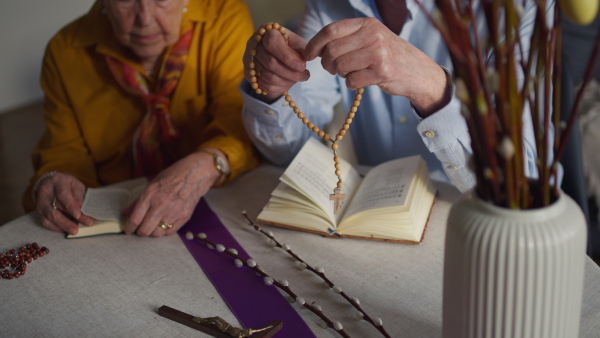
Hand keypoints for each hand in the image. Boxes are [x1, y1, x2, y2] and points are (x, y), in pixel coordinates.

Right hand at [35, 172, 94, 234]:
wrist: (51, 183)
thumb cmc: (67, 184)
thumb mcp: (76, 185)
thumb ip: (78, 196)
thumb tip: (81, 209)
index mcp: (57, 181)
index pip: (62, 194)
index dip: (70, 206)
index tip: (78, 215)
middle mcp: (45, 192)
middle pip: (53, 209)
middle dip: (66, 221)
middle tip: (76, 229)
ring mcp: (40, 203)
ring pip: (48, 217)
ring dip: (62, 226)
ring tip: (73, 231)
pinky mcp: (39, 211)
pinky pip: (45, 222)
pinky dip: (56, 227)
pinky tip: (66, 230)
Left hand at [123, 150, 221, 236]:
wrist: (195, 174)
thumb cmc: (172, 176)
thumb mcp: (152, 184)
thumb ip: (138, 201)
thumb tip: (125, 213)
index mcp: (150, 194)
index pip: (135, 218)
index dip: (129, 227)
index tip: (128, 230)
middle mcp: (161, 204)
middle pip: (145, 229)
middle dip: (140, 232)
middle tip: (140, 229)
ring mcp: (174, 211)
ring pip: (157, 233)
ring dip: (153, 232)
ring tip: (153, 226)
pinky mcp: (184, 216)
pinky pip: (170, 232)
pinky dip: (165, 230)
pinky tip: (164, 224)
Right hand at [243, 23, 309, 102]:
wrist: (278, 56)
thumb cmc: (291, 47)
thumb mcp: (298, 44)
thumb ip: (301, 51)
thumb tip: (302, 62)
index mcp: (267, 31)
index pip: (272, 43)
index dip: (288, 57)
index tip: (302, 66)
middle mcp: (253, 43)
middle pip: (270, 63)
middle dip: (291, 73)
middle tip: (305, 75)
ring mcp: (248, 59)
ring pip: (268, 76)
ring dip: (287, 81)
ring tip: (298, 79)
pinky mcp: (248, 73)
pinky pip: (264, 86)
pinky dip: (279, 88)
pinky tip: (288, 84)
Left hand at [304, 18, 449, 115]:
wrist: (417, 71)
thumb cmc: (389, 55)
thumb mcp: (372, 37)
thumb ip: (349, 37)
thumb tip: (317, 46)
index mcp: (367, 24)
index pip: (331, 30)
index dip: (314, 43)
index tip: (308, 54)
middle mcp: (373, 35)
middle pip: (332, 50)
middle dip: (326, 63)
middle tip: (331, 68)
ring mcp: (378, 53)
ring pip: (339, 66)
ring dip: (340, 74)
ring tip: (350, 73)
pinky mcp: (381, 72)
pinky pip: (351, 80)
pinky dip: (351, 84)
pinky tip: (360, 80)